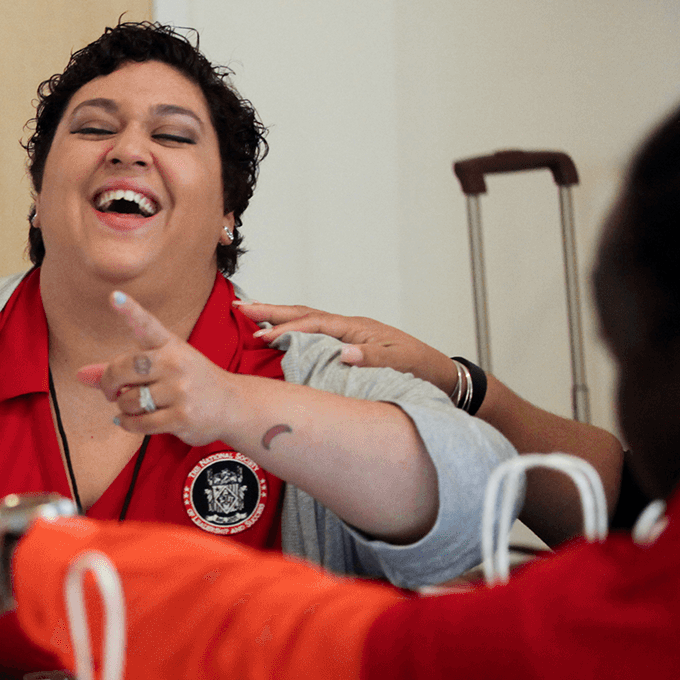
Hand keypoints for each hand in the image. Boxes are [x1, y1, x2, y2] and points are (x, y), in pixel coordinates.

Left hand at [77, 292, 243, 444]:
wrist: (232, 405)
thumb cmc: (189, 381)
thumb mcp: (160, 367)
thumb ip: (118, 370)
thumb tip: (79, 375)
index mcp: (170, 345)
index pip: (147, 325)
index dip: (129, 310)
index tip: (114, 296)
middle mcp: (176, 363)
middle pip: (124, 369)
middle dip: (109, 383)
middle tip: (111, 391)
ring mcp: (180, 390)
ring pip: (129, 400)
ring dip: (124, 407)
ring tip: (136, 405)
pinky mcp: (181, 416)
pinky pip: (139, 423)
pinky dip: (128, 424)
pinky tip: (132, 420)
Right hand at [239, 301, 452, 391]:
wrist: (438, 372)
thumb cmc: (419, 368)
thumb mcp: (398, 363)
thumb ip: (371, 357)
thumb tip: (344, 353)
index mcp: (357, 328)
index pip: (314, 325)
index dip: (287, 329)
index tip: (262, 336)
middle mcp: (349, 327)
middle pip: (304, 314)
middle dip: (272, 311)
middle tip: (241, 306)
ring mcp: (346, 334)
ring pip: (305, 321)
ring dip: (278, 318)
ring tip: (250, 313)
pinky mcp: (346, 344)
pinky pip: (312, 334)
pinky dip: (290, 330)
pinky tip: (276, 334)